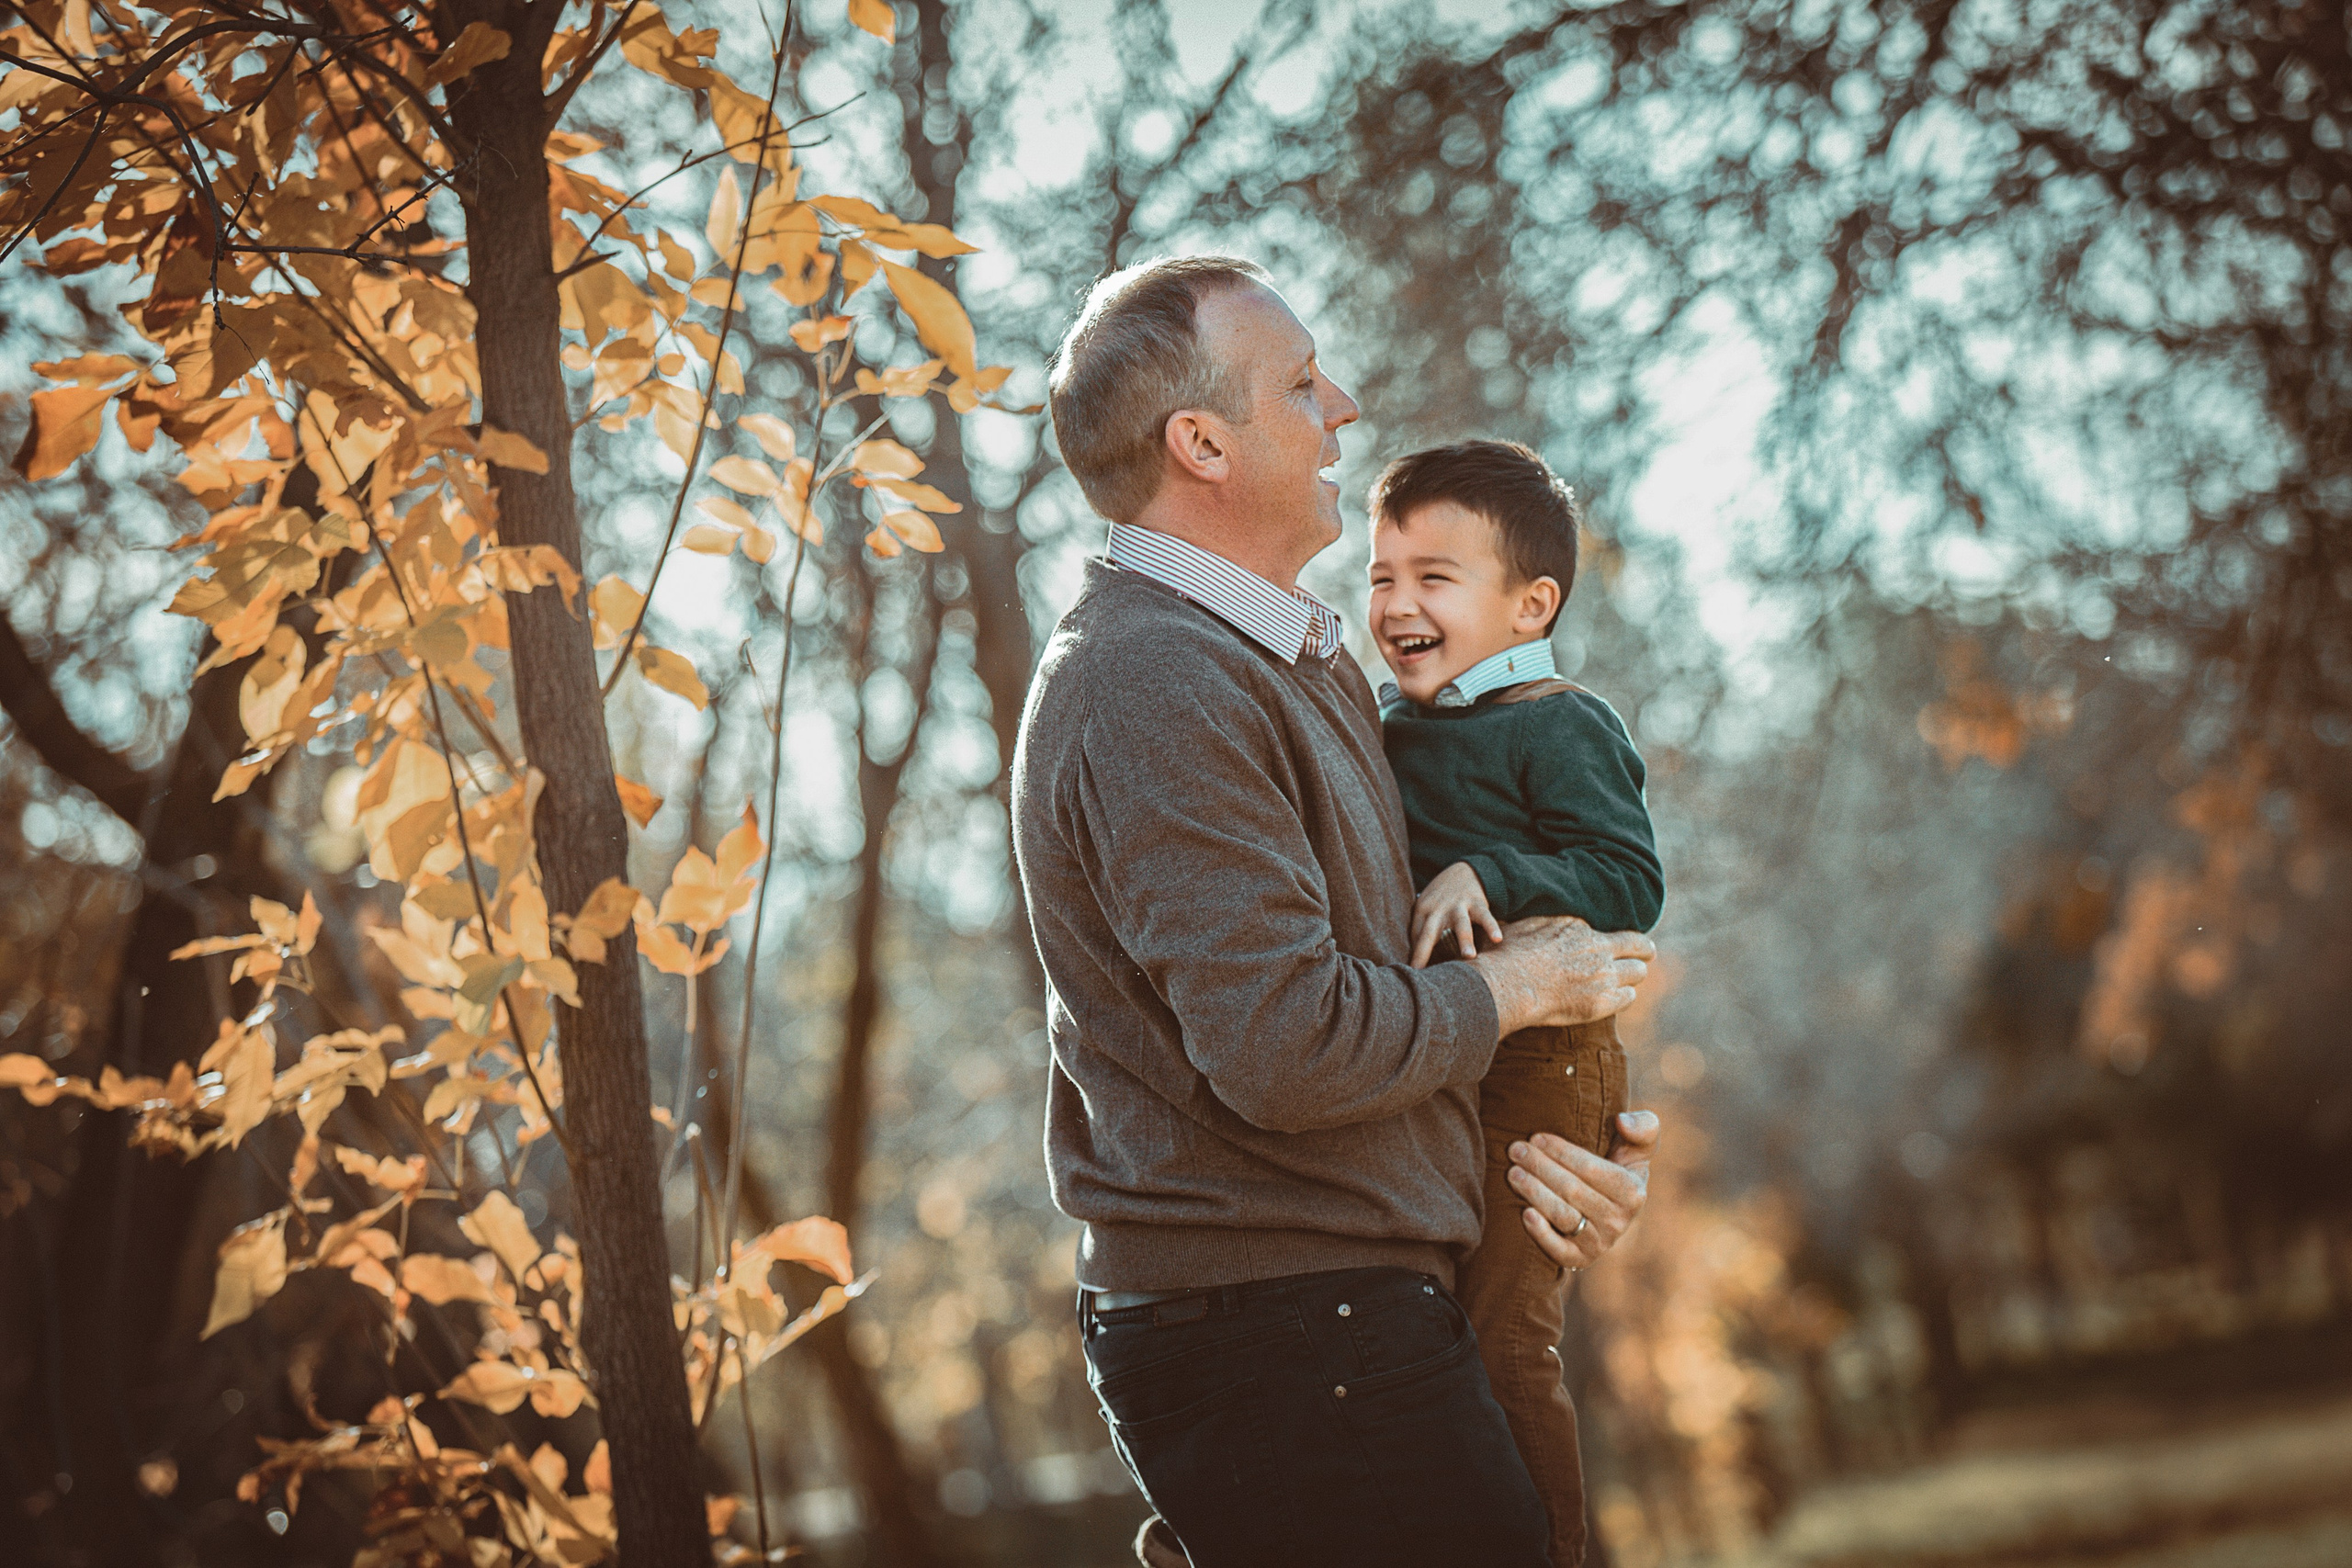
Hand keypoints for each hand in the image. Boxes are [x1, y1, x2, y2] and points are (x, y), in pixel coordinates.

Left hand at [1410, 862, 1501, 966]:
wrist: (1464, 870)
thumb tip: (1414, 961)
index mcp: (1423, 912)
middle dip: (1424, 951)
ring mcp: (1459, 906)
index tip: (1411, 976)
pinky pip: (1486, 917)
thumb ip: (1420, 931)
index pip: (1415, 937)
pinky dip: (1492, 927)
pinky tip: (1498, 939)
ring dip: (1465, 940)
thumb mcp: (1426, 909)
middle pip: (1430, 932)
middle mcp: (1438, 909)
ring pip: (1461, 924)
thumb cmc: (1441, 899)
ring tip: (1469, 956)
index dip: (1414, 956)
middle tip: (1421, 972)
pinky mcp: (1477, 903)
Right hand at [1468, 916, 1653, 1033]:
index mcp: (1578, 926)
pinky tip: (1613, 997)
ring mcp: (1602, 975)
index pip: (1608, 930)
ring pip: (1638, 972)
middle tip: (1646, 955)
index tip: (1608, 945)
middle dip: (1643, 951)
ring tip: (1626, 980)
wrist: (1507, 986)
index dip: (1610, 940)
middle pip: (1639, 946)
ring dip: (1632, 975)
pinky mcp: (1603, 1002)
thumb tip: (1537, 918)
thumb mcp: (1523, 926)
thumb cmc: (1506, 957)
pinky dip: (1623, 996)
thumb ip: (1541, 922)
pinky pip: (1629, 997)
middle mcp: (1596, 948)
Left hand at [1507, 1109, 1657, 1270]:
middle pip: (1572, 1190)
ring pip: (1563, 1216)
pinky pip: (1560, 1251)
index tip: (1536, 1136)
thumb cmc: (1617, 1165)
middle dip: (1540, 1167)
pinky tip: (1524, 1213)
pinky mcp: (1580, 1259)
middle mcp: (1619, 1221)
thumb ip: (1643, 1126)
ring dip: (1534, 1193)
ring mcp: (1600, 1243)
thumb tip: (1622, 1121)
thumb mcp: (1636, 1145)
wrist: (1606, 1206)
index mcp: (1633, 1192)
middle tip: (1515, 1150)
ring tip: (1513, 1173)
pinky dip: (1541, 1233)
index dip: (1561, 1151)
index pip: (1590, 1168)